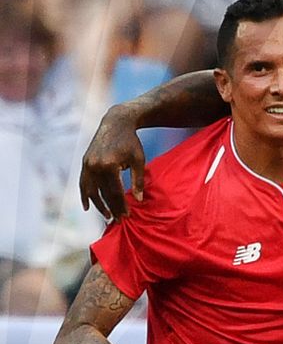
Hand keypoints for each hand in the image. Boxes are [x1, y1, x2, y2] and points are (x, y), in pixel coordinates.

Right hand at [80, 104, 146, 218]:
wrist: (116, 123)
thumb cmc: (131, 142)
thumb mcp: (139, 160)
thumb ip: (138, 181)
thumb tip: (139, 200)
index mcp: (109, 166)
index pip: (115, 192)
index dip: (121, 205)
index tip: (127, 216)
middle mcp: (94, 166)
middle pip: (103, 193)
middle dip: (111, 208)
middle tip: (119, 220)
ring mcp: (87, 164)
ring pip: (90, 190)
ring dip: (98, 205)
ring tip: (106, 216)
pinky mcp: (84, 162)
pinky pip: (83, 183)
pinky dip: (84, 195)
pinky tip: (87, 207)